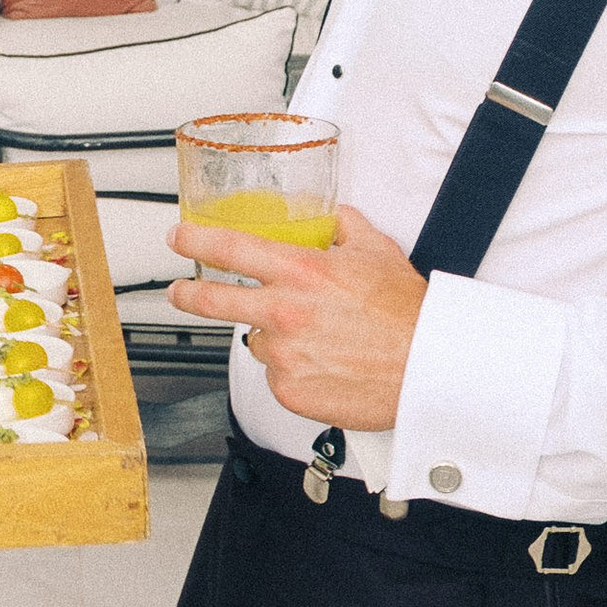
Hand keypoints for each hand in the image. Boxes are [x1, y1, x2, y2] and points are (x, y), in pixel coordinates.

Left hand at [167, 204, 425, 431]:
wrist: (428, 366)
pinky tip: (324, 364)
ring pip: (258, 341)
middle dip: (187, 295)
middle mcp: (285, 313)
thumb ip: (344, 227)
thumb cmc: (407, 314)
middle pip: (214, 301)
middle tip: (179, 292)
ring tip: (318, 340)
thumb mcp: (376, 251)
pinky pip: (278, 376)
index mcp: (301, 273)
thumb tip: (330, 216)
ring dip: (276, 338)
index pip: (231, 249)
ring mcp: (284, 355)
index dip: (196, 241)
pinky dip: (294, 370)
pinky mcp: (290, 390)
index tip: (179, 238)